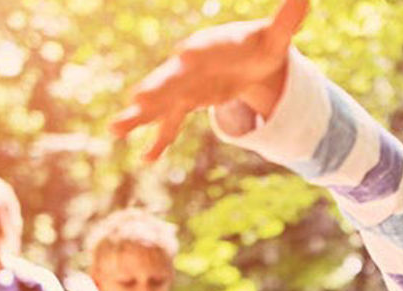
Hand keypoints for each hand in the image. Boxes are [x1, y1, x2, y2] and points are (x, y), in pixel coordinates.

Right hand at [108, 0, 309, 160]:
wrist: (244, 59)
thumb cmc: (259, 45)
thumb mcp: (275, 37)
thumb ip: (287, 20)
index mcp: (211, 44)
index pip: (203, 48)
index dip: (197, 52)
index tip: (185, 54)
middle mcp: (191, 64)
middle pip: (172, 77)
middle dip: (157, 88)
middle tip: (137, 98)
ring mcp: (185, 85)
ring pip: (161, 101)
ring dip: (140, 115)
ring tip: (116, 129)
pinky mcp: (186, 102)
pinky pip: (170, 122)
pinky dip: (160, 139)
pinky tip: (147, 158)